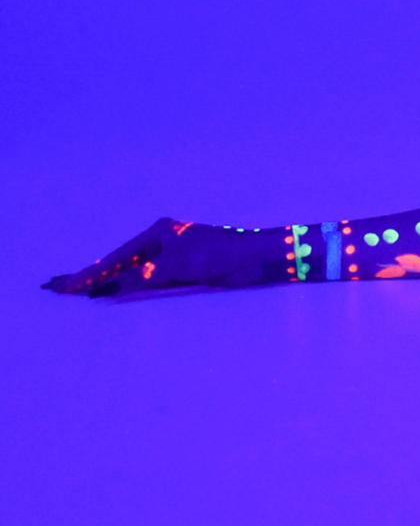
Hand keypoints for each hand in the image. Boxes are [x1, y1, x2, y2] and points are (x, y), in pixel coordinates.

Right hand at [42, 219, 271, 296]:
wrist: (257, 257)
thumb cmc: (220, 255)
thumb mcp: (178, 265)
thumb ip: (143, 276)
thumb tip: (110, 288)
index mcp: (158, 232)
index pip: (116, 257)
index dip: (89, 274)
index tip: (64, 286)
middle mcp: (162, 242)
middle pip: (118, 262)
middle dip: (89, 275)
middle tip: (56, 286)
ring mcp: (171, 256)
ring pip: (130, 272)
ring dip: (105, 282)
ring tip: (75, 290)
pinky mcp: (182, 271)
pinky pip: (146, 280)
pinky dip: (128, 286)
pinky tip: (113, 293)